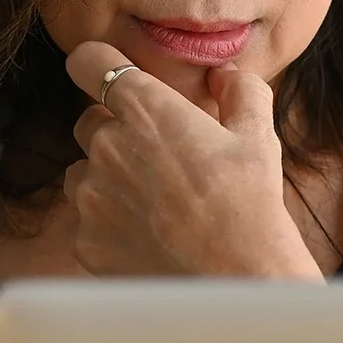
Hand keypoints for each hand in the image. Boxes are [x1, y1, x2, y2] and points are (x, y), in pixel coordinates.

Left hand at [61, 42, 322, 279]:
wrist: (236, 280)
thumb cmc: (250, 205)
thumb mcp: (258, 135)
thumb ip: (239, 89)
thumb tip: (223, 76)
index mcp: (146, 109)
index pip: (90, 61)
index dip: (95, 64)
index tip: (102, 73)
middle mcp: (107, 145)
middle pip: (88, 121)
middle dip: (117, 133)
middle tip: (160, 159)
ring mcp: (91, 195)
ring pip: (83, 172)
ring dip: (109, 179)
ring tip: (154, 204)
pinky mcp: (85, 239)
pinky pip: (87, 221)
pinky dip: (110, 225)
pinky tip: (150, 237)